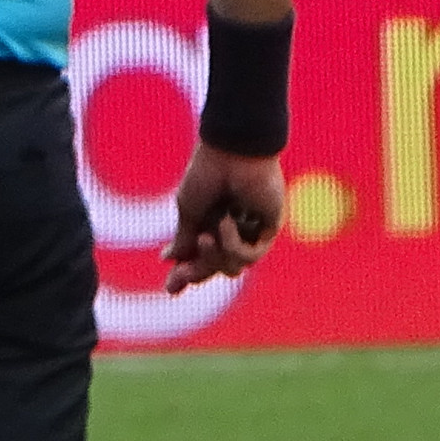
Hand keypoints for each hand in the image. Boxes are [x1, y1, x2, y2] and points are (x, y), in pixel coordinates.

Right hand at [161, 141, 283, 291]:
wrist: (232, 151)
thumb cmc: (207, 173)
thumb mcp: (188, 211)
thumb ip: (184, 239)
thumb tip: (170, 261)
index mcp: (211, 222)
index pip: (200, 257)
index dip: (186, 274)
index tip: (171, 289)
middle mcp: (232, 229)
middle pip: (216, 267)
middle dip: (197, 273)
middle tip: (180, 275)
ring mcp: (252, 230)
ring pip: (233, 266)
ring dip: (215, 255)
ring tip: (207, 234)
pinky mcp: (269, 228)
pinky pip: (250, 254)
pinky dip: (233, 244)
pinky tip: (226, 221)